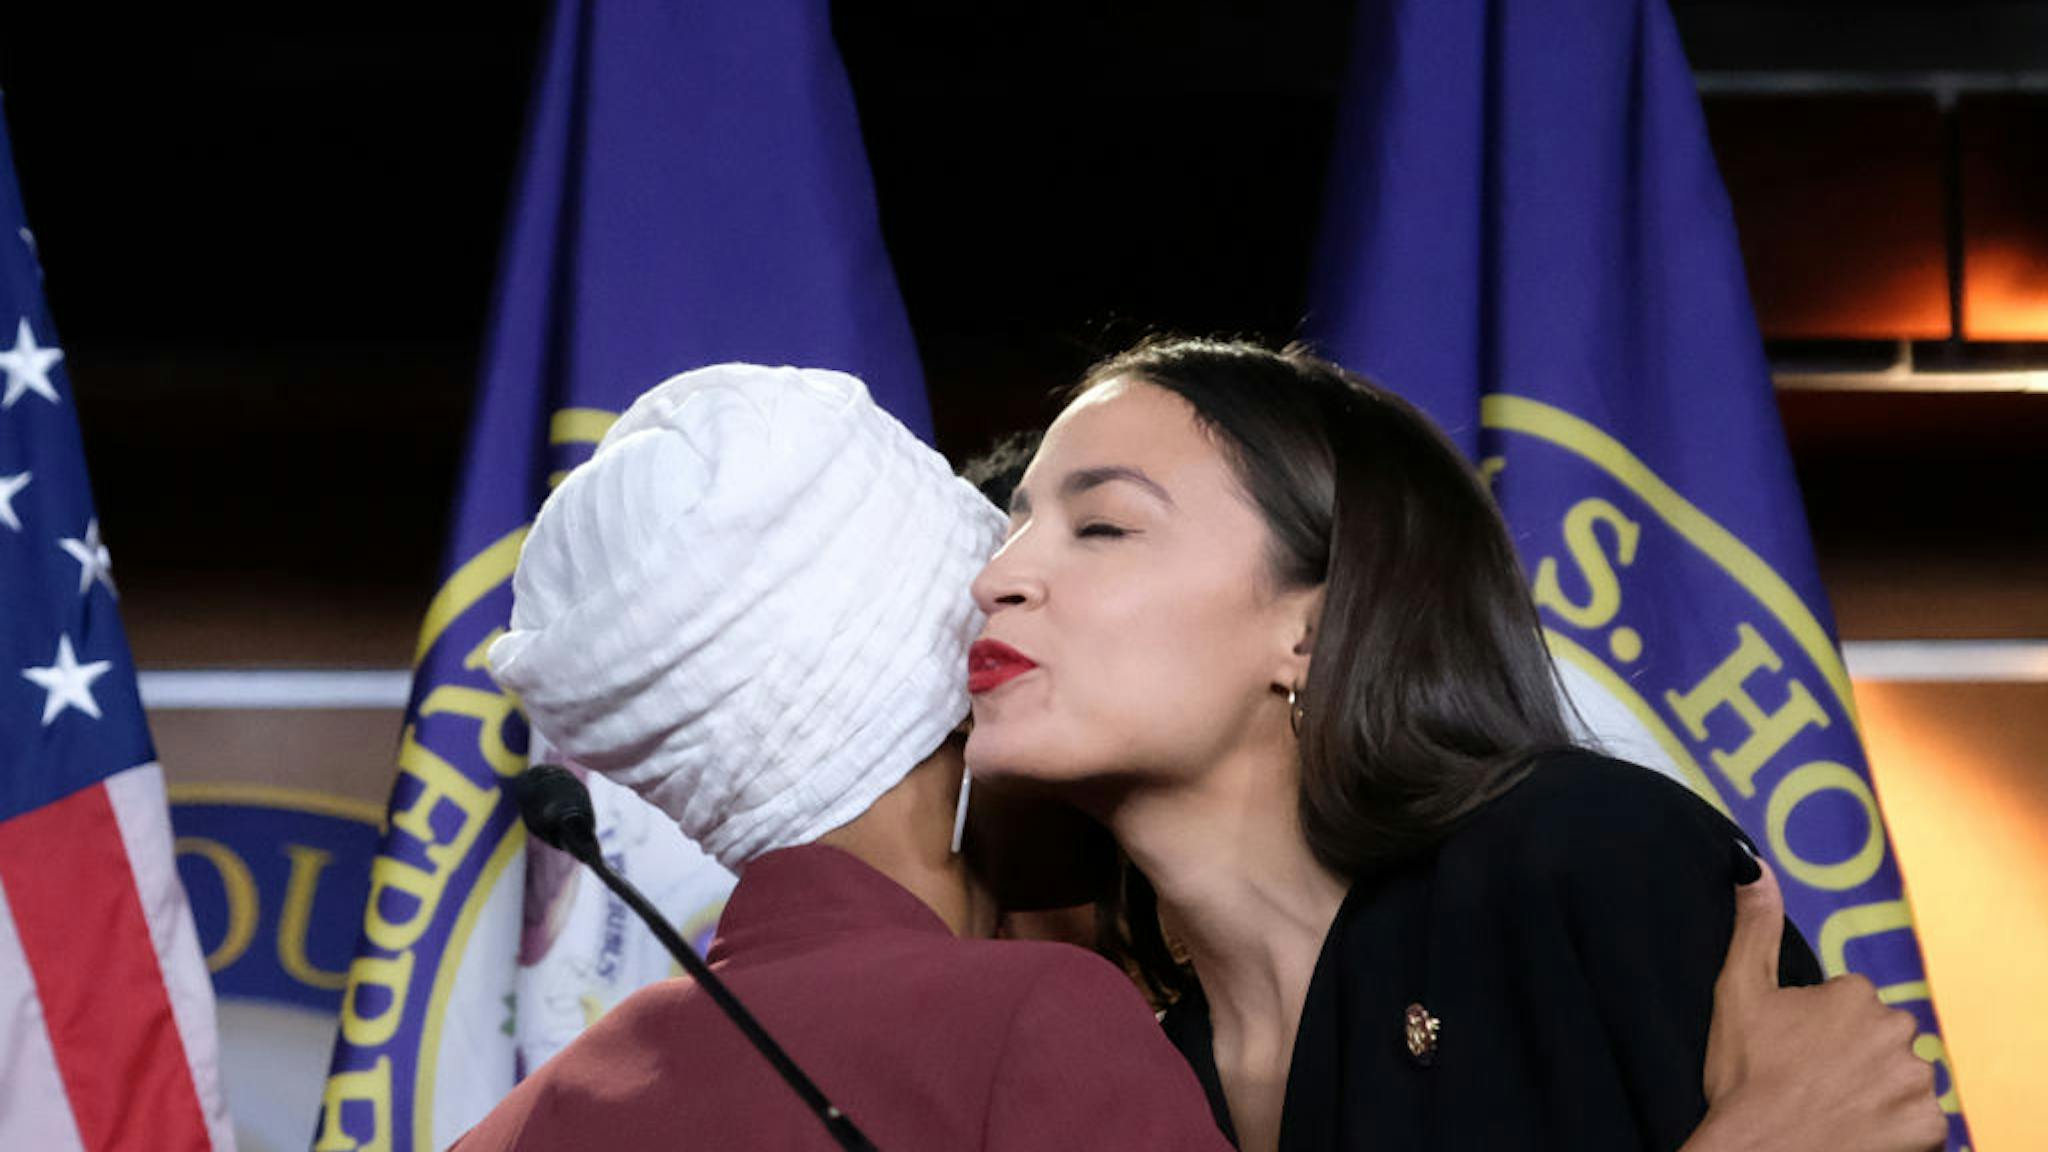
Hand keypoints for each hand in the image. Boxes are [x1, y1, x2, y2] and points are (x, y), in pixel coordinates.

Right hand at [1687, 856, 1944, 1151]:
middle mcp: (1895, 1032)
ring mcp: (1915, 1082)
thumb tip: (1751, 862)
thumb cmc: (1745, 1078)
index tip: (1795, 1052)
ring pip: (1902, 1078)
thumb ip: (1753, 925)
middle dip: (1856, 1056)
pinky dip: (1897, 1128)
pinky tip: (1859, 1131)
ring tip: (1835, 1110)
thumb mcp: (1737, 993)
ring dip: (1878, 1091)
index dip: (1820, 1030)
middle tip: (1813, 1082)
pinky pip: (1921, 1120)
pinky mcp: (1930, 1127)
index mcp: (1854, 997)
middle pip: (1882, 1038)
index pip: (1851, 1004)